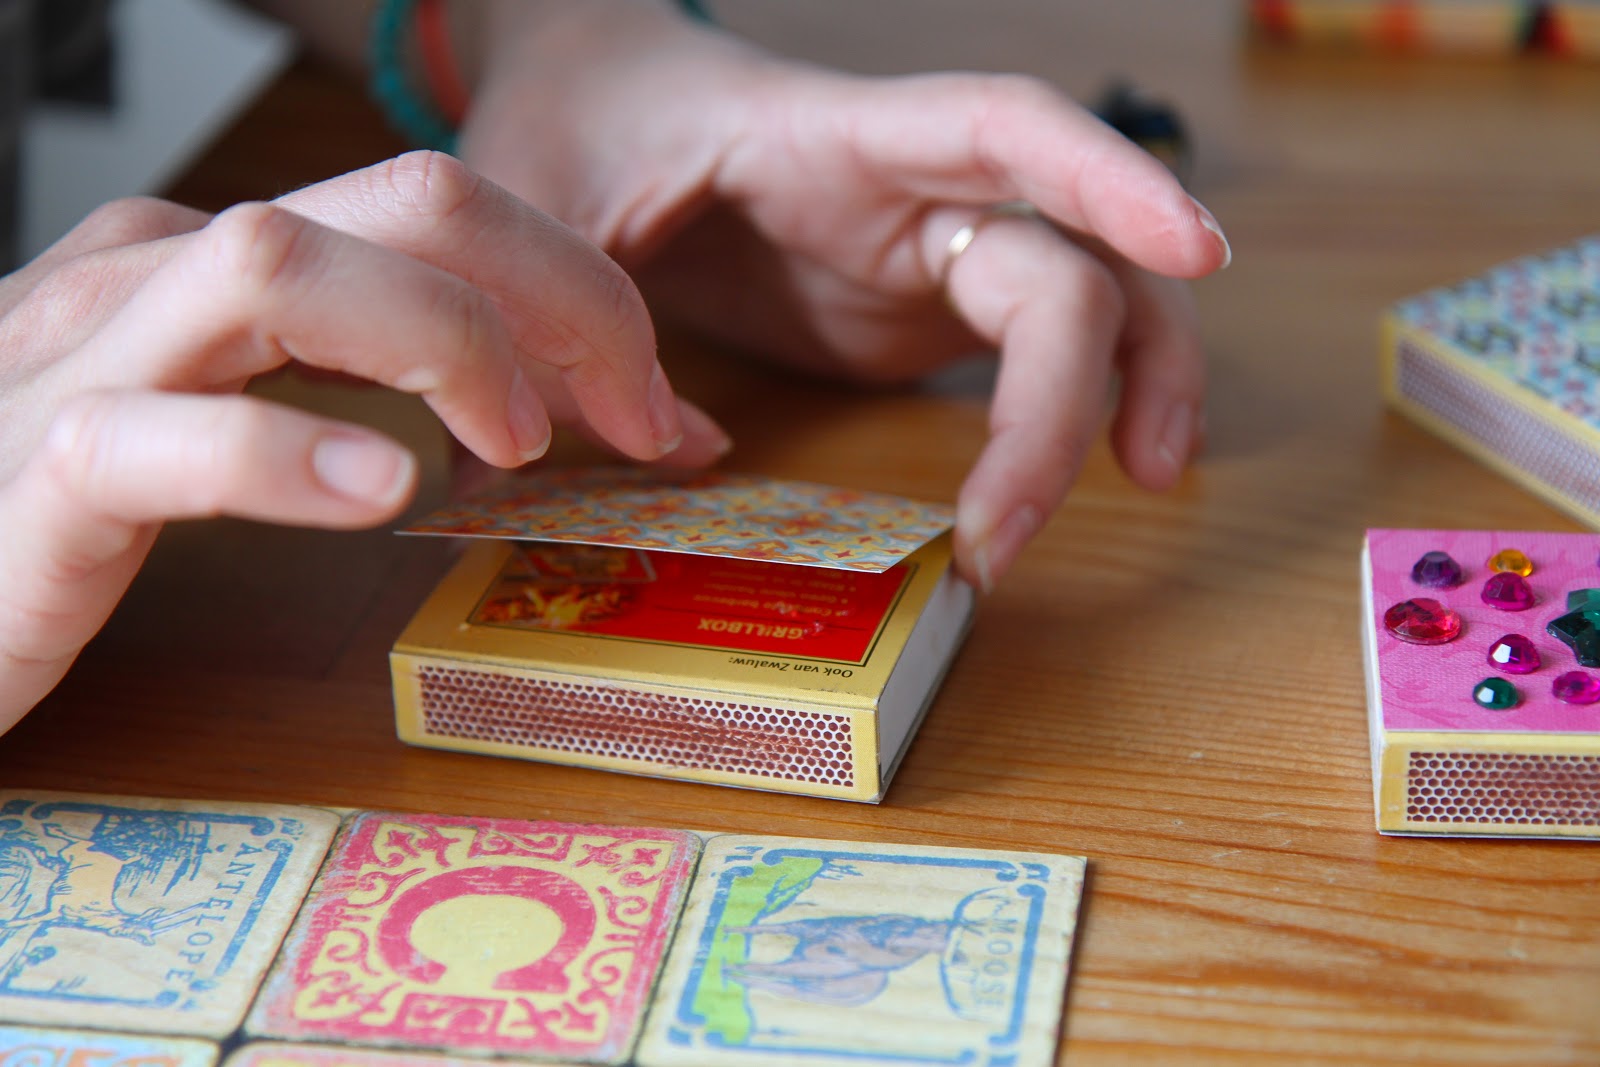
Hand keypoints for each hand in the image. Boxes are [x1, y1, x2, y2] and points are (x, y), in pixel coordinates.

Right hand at [0, 152, 729, 731]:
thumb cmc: (72, 517)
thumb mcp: (243, 425)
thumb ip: (381, 399)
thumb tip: (571, 414)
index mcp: (220, 262)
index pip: (435, 209)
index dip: (578, 290)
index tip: (659, 406)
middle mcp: (159, 278)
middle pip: (395, 203)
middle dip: (558, 291)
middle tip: (636, 415)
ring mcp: (87, 363)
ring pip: (277, 266)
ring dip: (442, 342)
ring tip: (518, 443)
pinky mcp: (37, 479)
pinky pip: (157, 436)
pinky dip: (284, 454)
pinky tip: (381, 492)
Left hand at [460, 0, 1227, 590]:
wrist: (602, 100)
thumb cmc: (580, 120)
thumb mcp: (538, 195)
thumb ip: (577, 307)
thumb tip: (675, 448)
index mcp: (837, 134)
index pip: (1001, 128)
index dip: (1106, 176)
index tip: (1195, 251)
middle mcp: (916, 192)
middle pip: (1064, 266)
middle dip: (1070, 397)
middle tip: (1005, 536)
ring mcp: (931, 254)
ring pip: (1088, 309)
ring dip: (1127, 394)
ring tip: (1137, 488)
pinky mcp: (923, 313)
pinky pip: (1035, 360)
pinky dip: (1069, 419)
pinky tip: (1062, 484)